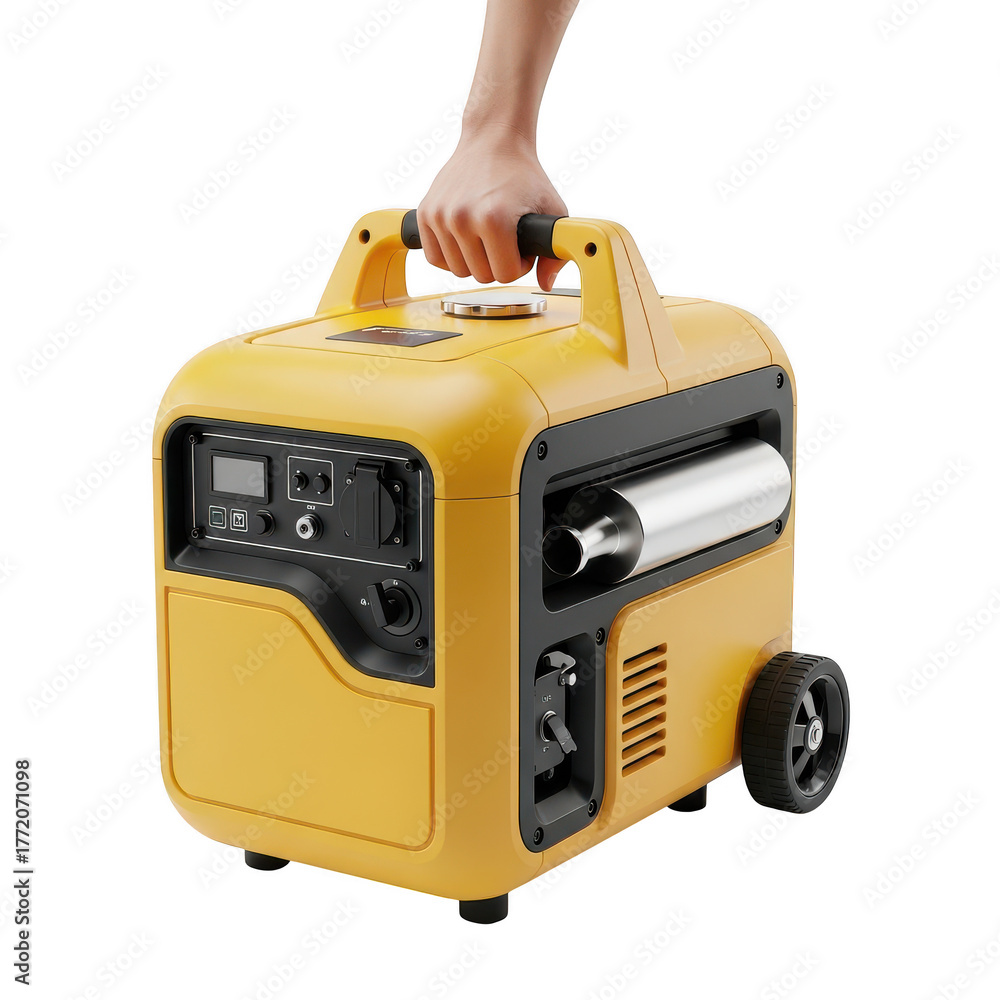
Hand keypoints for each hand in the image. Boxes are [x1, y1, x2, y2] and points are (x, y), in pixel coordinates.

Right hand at [416, 124, 567, 290]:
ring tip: (486, 239)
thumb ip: (555, 251)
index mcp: (493, 219)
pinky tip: (465, 241)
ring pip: (458, 271)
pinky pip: (435, 258)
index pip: (506, 275)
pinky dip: (450, 257)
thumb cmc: (523, 174)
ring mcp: (440, 216)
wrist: (493, 140)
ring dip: (475, 261)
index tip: (521, 246)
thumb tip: (546, 283)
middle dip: (498, 264)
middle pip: (482, 276)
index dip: (520, 264)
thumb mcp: (552, 209)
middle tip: (505, 241)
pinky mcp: (425, 214)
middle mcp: (462, 217)